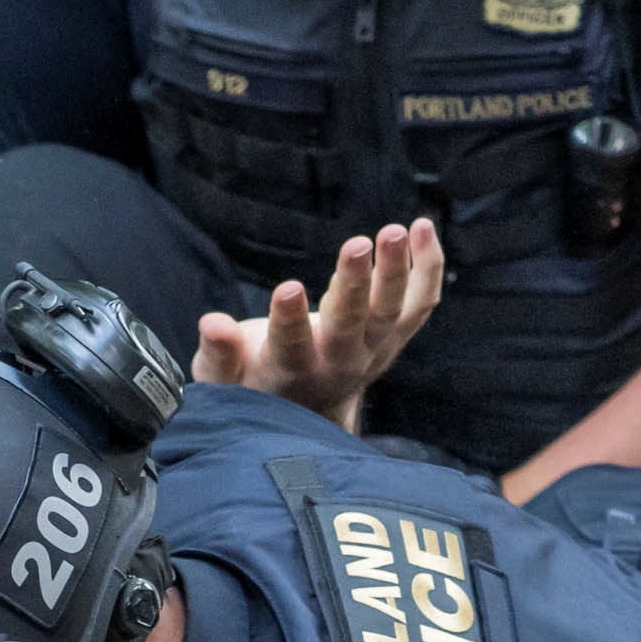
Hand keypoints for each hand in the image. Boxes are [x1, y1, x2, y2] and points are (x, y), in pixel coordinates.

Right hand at [193, 218, 444, 428]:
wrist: (310, 414)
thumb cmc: (257, 385)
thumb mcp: (224, 381)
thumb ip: (218, 354)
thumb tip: (213, 323)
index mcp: (291, 373)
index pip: (291, 345)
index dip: (289, 319)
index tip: (288, 288)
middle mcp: (339, 363)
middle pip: (352, 323)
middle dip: (354, 283)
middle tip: (358, 243)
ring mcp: (373, 350)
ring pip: (393, 310)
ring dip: (395, 270)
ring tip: (395, 229)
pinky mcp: (395, 336)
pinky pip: (420, 302)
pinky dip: (427, 266)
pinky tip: (422, 227)